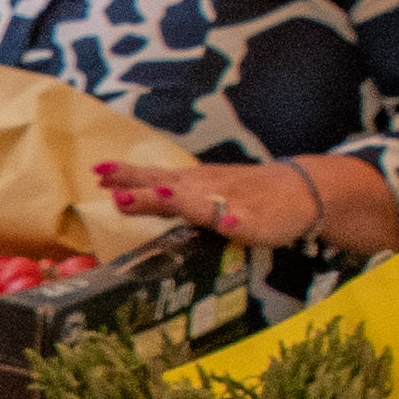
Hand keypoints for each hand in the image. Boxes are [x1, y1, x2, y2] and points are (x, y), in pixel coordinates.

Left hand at [104, 153, 398, 254]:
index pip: (155, 176)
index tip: (97, 173)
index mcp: (192, 184)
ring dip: (185, 200)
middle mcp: (207, 188)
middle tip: (120, 195)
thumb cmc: (242, 193)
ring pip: (205, 202)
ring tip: (162, 196)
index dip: (127, 176)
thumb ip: (162, 195)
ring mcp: (233, 202)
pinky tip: (227, 225)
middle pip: (172, 188)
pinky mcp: (258, 220)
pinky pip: (246, 222)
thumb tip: (119, 195)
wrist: (300, 190)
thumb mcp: (198, 192)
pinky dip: (236, 223)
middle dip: (147, 190)